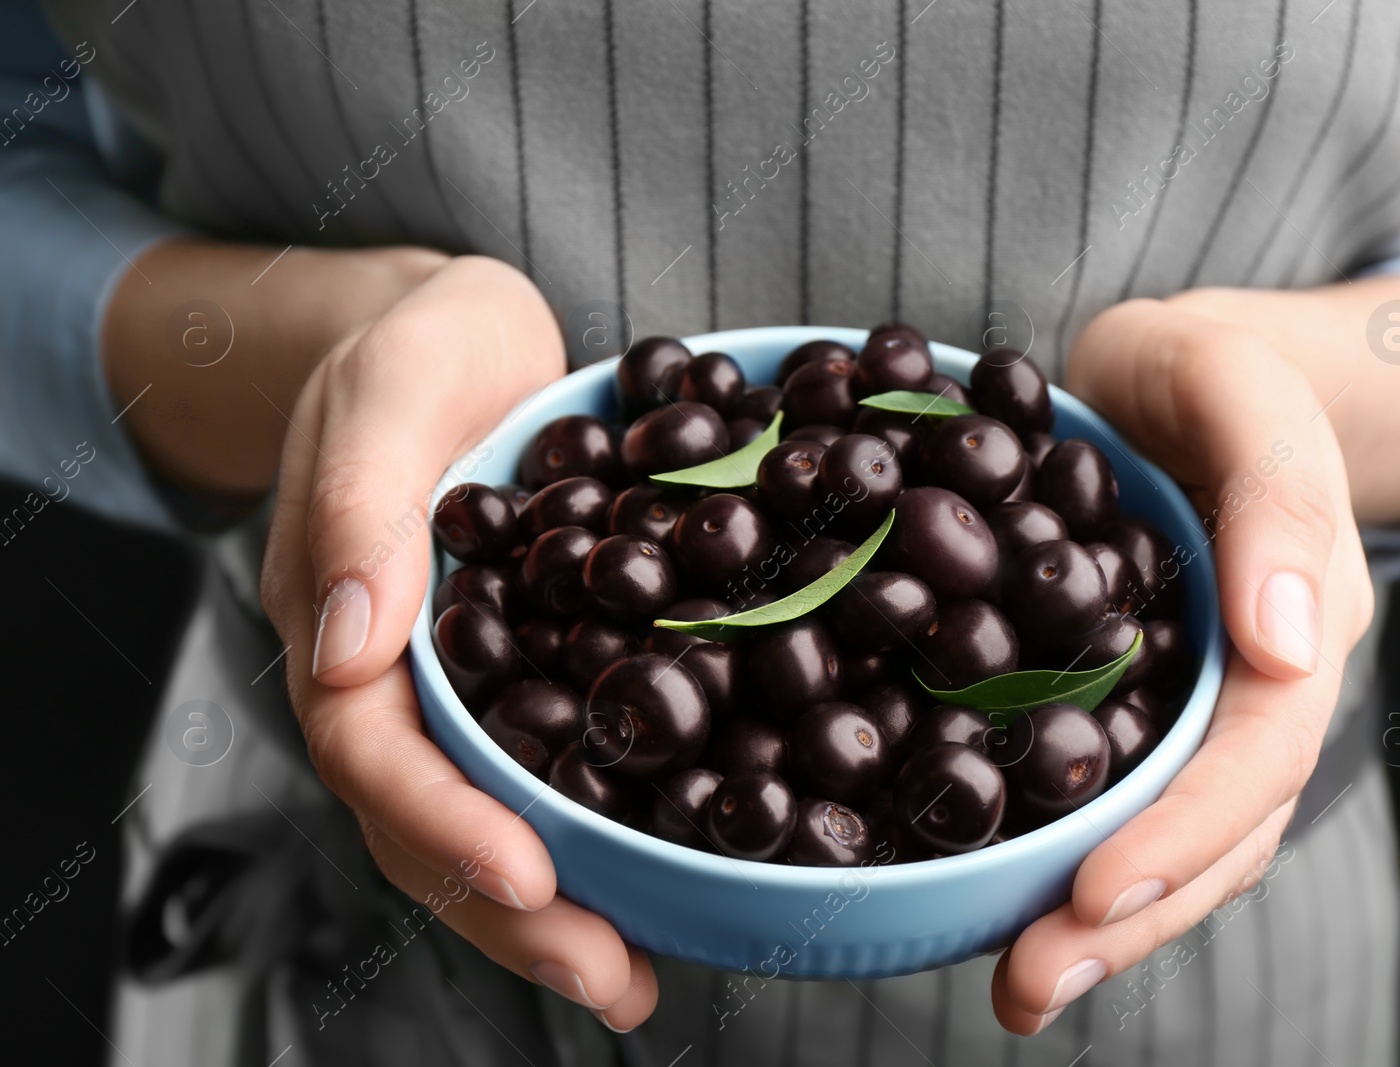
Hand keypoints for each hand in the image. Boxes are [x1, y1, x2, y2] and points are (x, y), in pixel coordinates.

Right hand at [258, 256, 656, 1030]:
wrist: (457, 338)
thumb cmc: (414, 349)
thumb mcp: (387, 389)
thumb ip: (359, 500)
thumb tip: (346, 639)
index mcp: (344, 625)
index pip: (376, 752)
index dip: (445, 823)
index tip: (528, 875)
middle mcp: (400, 681)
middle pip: (435, 823)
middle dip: (516, 914)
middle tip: (611, 980)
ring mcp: (465, 689)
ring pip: (495, 821)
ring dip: (561, 910)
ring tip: (639, 977)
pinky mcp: (532, 676)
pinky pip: (555, 772)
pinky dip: (603, 835)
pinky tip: (668, 878)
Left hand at [991, 276, 1399, 1033]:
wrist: (1173, 373)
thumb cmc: (1209, 369)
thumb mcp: (1239, 386)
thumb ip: (1278, 496)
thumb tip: (1294, 641)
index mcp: (1303, 622)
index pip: (1257, 755)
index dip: (1183, 834)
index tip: (1094, 894)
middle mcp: (1256, 687)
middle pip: (1214, 830)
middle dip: (1129, 919)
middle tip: (1028, 985)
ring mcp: (1194, 706)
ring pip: (1168, 839)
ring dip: (1097, 924)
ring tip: (1014, 986)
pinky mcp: (1129, 707)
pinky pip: (1112, 800)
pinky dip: (1063, 860)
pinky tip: (993, 903)